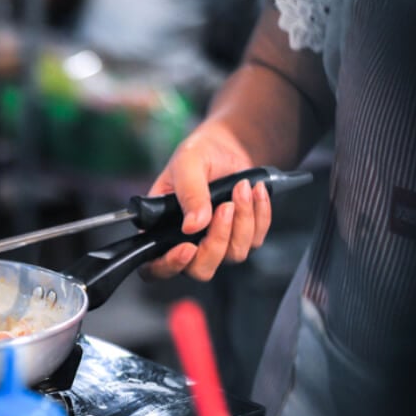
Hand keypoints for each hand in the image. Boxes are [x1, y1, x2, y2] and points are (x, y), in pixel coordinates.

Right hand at [144, 121, 272, 280]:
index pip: (155, 267)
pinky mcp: (241, 237)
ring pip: (233, 255)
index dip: (170, 265)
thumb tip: (193, 225)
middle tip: (225, 207)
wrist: (227, 146)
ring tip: (242, 187)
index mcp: (161, 230)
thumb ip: (189, 194)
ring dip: (243, 220)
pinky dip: (260, 214)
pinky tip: (256, 191)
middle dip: (218, 240)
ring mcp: (216, 243)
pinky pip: (255, 239)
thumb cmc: (198, 154)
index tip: (187, 248)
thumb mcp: (187, 165)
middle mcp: (186, 243)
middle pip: (201, 269)